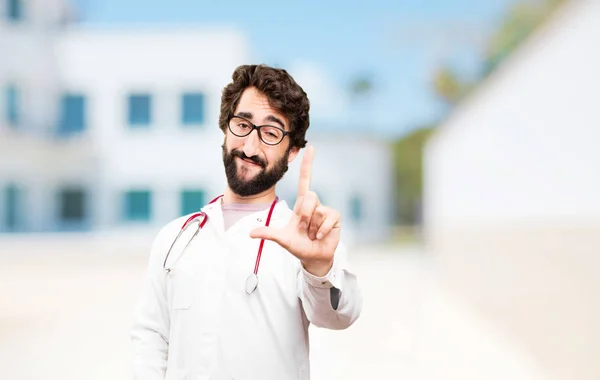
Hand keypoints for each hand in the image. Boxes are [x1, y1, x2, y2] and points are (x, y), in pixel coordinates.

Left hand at [249, 146, 341, 275]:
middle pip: (309, 196)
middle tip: (302, 229)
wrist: (313, 257)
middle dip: (304, 215)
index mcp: (301, 204)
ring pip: (317, 210)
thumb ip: (268, 234)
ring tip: (312, 234)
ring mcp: (325, 210)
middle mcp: (314, 204)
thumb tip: (250, 234)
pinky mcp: (335, 218)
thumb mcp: (282, 239)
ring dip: (311, 226)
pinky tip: (319, 236)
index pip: (304, 180)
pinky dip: (321, 230)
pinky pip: (327, 218)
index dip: (308, 165)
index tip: (311, 148)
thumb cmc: (298, 245)